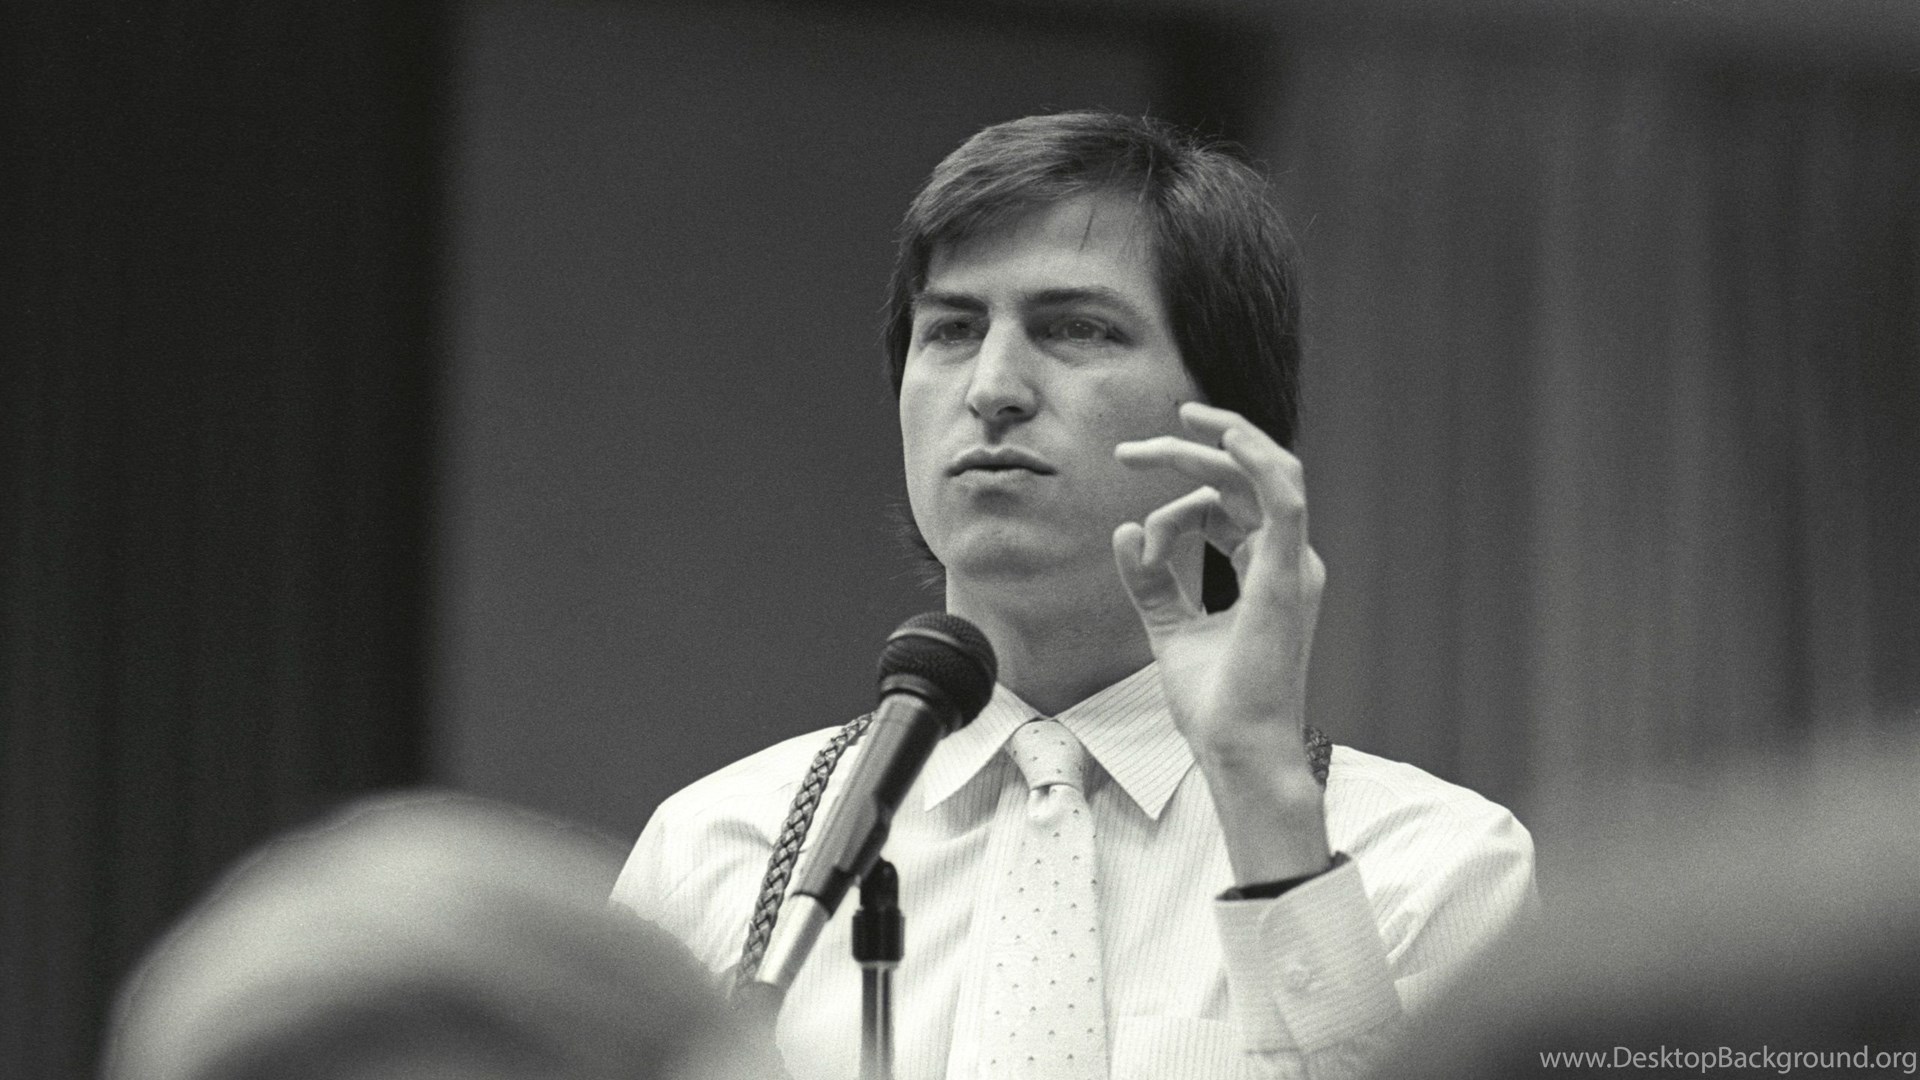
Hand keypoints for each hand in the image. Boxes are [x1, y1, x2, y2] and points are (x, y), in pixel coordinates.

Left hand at [1112, 402, 1330, 878]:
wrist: (1237, 750)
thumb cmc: (1215, 703)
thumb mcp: (1169, 628)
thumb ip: (1150, 580)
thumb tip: (1125, 529)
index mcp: (1267, 571)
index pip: (1222, 507)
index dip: (1171, 514)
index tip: (1138, 554)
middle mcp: (1287, 561)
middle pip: (1242, 480)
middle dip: (1186, 452)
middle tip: (1128, 451)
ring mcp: (1293, 566)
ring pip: (1262, 474)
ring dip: (1214, 444)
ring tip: (1163, 434)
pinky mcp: (1287, 576)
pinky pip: (1283, 497)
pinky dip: (1256, 459)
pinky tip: (1221, 435)